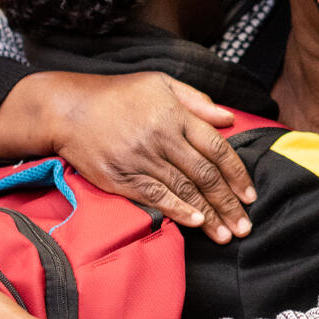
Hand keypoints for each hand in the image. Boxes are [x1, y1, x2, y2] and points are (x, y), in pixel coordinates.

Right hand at [0, 71, 256, 240]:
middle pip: (204, 175)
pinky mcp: (121, 177)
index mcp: (176, 116)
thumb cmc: (119, 94)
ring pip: (183, 191)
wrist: (67, 109)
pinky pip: (155, 197)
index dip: (237, 175)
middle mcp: (162, 139)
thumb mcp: (161, 83)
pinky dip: (177, 211)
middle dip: (228, 203)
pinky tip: (195, 223)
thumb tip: (229, 119)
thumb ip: (197, 101)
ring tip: (226, 235)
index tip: (251, 195)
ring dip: (208, 215)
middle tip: (245, 226)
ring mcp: (141, 160)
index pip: (217, 149)